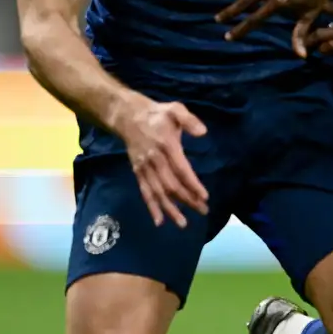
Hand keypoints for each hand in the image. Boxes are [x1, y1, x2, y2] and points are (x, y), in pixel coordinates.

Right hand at [110, 96, 210, 226]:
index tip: (205, 197)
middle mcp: (154, 160)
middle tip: (203, 211)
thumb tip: (203, 132)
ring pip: (158, 192)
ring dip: (171, 209)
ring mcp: (144, 167)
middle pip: (171, 185)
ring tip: (183, 223)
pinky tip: (159, 221)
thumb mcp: (175, 109)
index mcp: (166, 145)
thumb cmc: (157, 114)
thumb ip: (189, 120)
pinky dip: (152, 207)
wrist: (127, 116)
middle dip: (187, 200)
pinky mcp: (138, 171)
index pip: (181, 169)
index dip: (192, 185)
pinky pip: (145, 192)